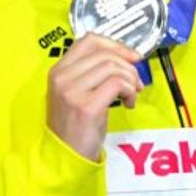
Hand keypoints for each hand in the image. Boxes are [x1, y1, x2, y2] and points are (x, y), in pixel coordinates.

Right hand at [46, 34, 142, 160]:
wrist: (64, 155)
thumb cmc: (75, 124)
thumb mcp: (77, 92)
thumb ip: (94, 72)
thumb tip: (128, 57)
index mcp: (59, 70)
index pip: (89, 40)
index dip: (116, 45)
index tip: (132, 56)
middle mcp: (62, 77)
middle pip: (106, 55)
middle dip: (129, 67)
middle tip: (136, 83)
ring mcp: (72, 91)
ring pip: (113, 67)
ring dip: (131, 80)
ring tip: (131, 95)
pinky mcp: (86, 106)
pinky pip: (118, 84)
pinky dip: (130, 91)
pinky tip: (129, 104)